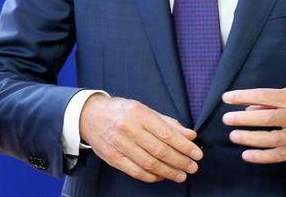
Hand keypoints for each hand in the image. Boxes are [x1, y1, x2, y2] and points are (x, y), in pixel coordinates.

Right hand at [80, 94, 202, 182]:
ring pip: (148, 163)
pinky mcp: (112, 157)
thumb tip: (190, 135)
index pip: (166, 133)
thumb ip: (167, 123)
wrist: (88, 115)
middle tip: (192, 167)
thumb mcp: (143, 110)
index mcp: (138, 113)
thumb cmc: (119, 111)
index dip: (184, 146)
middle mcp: (128, 128)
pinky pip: (135, 171)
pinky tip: (161, 176)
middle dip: (179, 161)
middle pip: (159, 150)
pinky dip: (151, 176)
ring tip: (180, 175)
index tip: (196, 154)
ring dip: (168, 171)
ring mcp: (118, 143)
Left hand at [222, 84, 285, 163]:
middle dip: (242, 119)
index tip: (226, 98)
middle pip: (265, 119)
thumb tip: (250, 108)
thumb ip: (273, 100)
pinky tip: (247, 155)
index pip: (263, 96)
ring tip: (233, 136)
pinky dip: (261, 157)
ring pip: (270, 139)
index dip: (242, 97)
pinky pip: (279, 156)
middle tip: (226, 119)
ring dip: (249, 138)